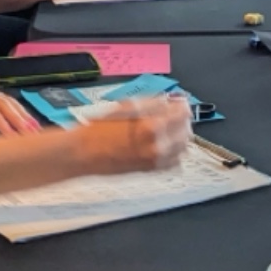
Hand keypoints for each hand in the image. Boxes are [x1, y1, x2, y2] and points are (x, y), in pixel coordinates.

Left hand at [0, 83, 39, 136]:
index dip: (0, 121)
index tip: (11, 137)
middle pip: (2, 102)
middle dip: (18, 118)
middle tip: (31, 135)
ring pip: (8, 102)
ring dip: (22, 116)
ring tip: (35, 132)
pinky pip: (6, 106)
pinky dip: (18, 115)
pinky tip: (28, 126)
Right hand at [76, 96, 191, 172]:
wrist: (84, 153)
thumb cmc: (98, 129)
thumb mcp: (126, 107)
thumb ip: (151, 104)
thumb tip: (168, 102)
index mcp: (152, 126)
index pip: (183, 113)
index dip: (181, 104)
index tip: (178, 101)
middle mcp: (158, 145)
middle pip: (186, 131)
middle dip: (182, 120)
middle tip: (174, 113)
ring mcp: (155, 160)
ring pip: (183, 147)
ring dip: (180, 135)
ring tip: (170, 127)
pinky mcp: (151, 170)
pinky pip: (174, 162)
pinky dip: (175, 152)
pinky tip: (165, 144)